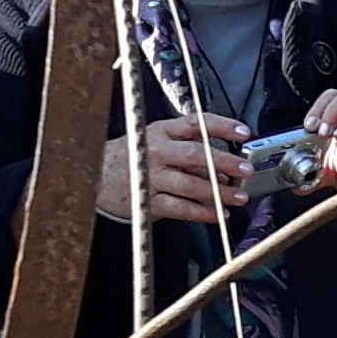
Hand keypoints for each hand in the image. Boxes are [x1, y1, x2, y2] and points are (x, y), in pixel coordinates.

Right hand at [97, 115, 244, 225]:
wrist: (90, 176)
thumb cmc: (128, 157)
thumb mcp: (153, 142)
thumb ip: (186, 152)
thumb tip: (222, 170)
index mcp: (161, 131)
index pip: (195, 123)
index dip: (221, 126)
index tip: (243, 132)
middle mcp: (156, 151)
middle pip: (196, 154)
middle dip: (225, 162)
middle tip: (246, 169)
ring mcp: (151, 176)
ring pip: (191, 184)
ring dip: (219, 192)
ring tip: (239, 197)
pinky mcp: (146, 200)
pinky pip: (180, 208)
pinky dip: (202, 212)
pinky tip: (218, 214)